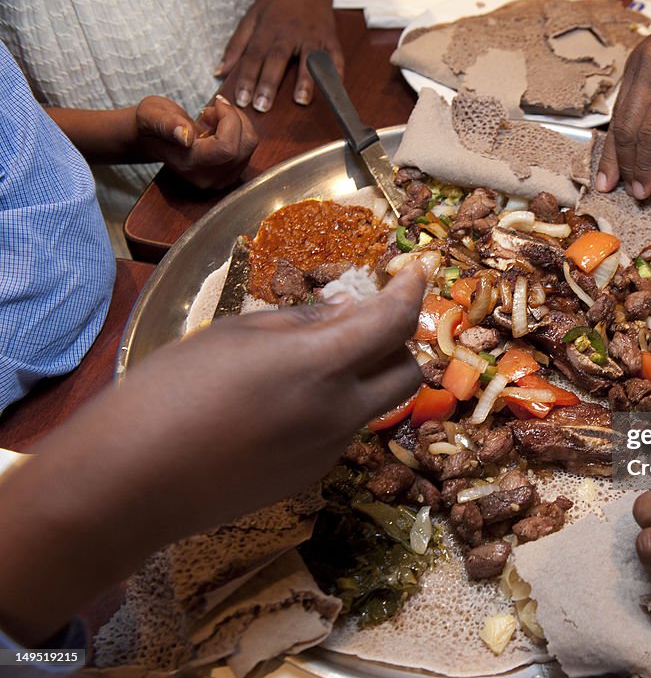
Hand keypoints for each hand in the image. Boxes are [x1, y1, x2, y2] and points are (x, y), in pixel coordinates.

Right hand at [0, 266, 425, 645]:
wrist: (133, 481)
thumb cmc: (172, 389)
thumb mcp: (235, 334)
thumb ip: (301, 322)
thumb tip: (346, 312)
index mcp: (321, 365)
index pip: (394, 321)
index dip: (412, 290)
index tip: (416, 270)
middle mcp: (340, 412)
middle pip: (408, 373)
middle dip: (397, 343)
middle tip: (364, 324)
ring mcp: (330, 450)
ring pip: (375, 405)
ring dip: (361, 378)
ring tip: (303, 367)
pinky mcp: (311, 476)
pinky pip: (342, 432)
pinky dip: (332, 409)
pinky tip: (278, 409)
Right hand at [135, 95, 258, 189]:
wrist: (153, 139)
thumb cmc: (151, 123)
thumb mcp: (151, 115)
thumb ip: (166, 124)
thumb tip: (184, 136)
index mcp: (189, 164)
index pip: (226, 147)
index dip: (229, 119)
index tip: (216, 102)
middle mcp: (208, 177)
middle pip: (243, 146)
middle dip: (234, 118)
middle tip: (212, 108)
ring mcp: (221, 178)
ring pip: (249, 146)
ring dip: (238, 123)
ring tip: (213, 117)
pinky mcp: (230, 174)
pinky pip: (249, 148)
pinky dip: (240, 131)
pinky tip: (219, 127)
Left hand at [217, 0, 343, 111]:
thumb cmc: (277, 4)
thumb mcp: (251, 19)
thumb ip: (236, 46)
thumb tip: (220, 70)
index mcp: (267, 29)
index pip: (253, 56)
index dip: (247, 79)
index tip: (241, 100)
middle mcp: (289, 33)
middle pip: (277, 59)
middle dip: (269, 84)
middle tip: (262, 105)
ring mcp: (312, 36)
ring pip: (308, 59)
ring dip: (305, 80)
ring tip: (300, 100)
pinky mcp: (330, 38)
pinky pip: (335, 56)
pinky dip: (336, 71)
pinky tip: (332, 87)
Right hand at [596, 0, 650, 199]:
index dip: (645, 168)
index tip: (643, 191)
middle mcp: (650, 69)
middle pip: (627, 128)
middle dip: (624, 165)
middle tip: (621, 192)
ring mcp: (635, 65)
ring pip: (617, 118)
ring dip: (613, 154)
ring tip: (607, 181)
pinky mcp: (630, 65)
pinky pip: (620, 105)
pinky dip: (618, 133)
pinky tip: (615, 154)